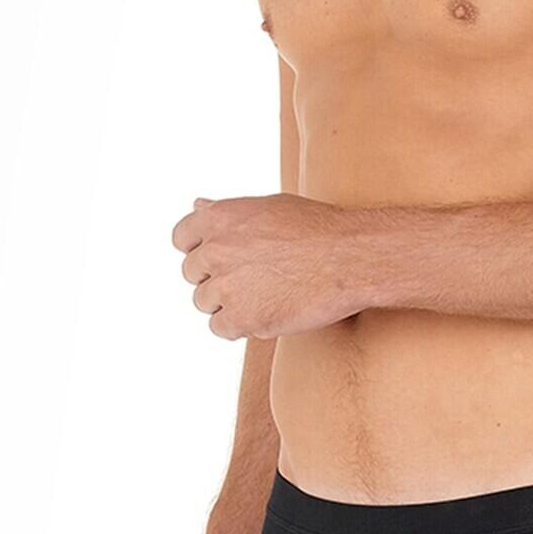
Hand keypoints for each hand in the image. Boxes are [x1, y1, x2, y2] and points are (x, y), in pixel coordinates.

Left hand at [172, 194, 373, 339]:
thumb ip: (228, 212)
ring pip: (205, 303)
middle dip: (216, 278)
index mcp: (218, 217)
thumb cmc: (317, 230)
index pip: (182, 238)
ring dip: (228, 304)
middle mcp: (215, 250)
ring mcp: (226, 287)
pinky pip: (221, 329)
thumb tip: (198, 204)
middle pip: (192, 274)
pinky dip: (239, 327)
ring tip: (263, 298)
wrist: (350, 259)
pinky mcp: (242, 319)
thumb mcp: (268, 206)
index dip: (200, 251)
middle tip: (252, 281)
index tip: (222, 259)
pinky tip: (265, 315)